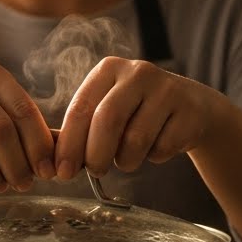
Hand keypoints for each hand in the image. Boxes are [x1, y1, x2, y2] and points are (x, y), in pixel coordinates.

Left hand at [55, 57, 220, 178]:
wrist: (193, 109)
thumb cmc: (138, 114)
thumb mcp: (108, 111)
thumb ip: (79, 130)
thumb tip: (48, 161)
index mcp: (108, 70)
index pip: (81, 108)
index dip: (69, 144)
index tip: (62, 172)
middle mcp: (137, 73)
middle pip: (107, 121)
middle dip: (96, 155)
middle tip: (96, 172)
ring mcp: (167, 89)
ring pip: (135, 141)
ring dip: (127, 161)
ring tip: (130, 156)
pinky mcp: (189, 111)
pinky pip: (162, 148)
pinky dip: (155, 157)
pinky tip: (159, 144)